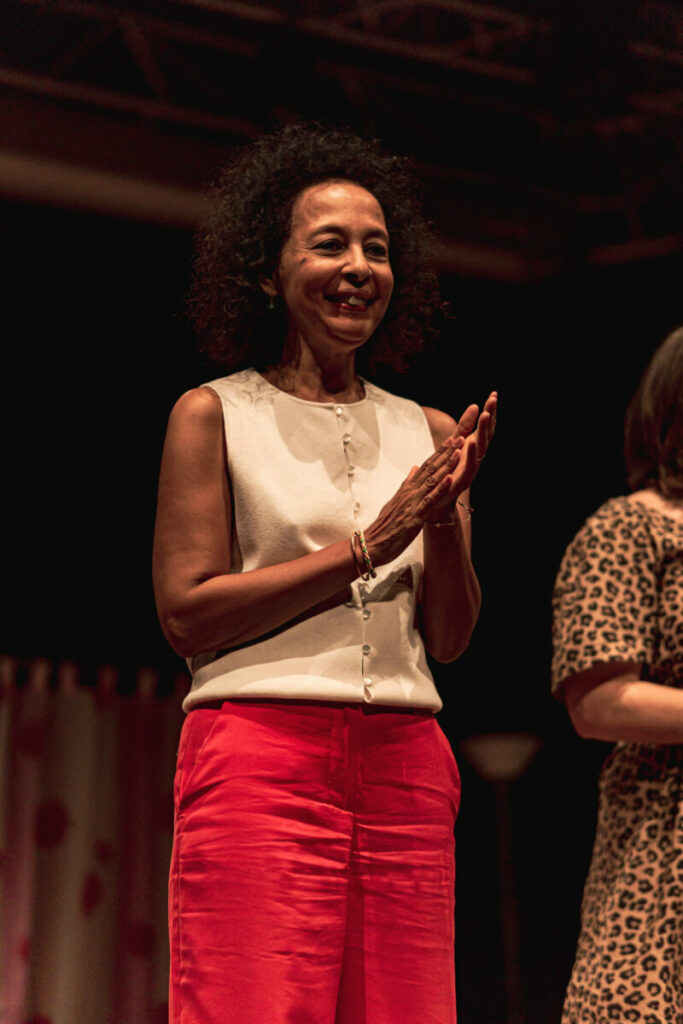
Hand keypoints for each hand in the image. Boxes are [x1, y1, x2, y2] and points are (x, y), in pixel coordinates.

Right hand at [364, 434, 465, 565]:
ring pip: (432, 480)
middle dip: (446, 453)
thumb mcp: (396, 501)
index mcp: (407, 489)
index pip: (425, 466)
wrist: (370, 544)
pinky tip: (450, 479)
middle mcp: (410, 492)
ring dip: (446, 465)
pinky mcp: (414, 517)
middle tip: (460, 437)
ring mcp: (412, 503)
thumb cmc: (384, 526)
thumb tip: (414, 467)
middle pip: (430, 468)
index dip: (439, 452)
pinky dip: (440, 489)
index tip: (452, 439)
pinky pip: (429, 500)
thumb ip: (406, 484)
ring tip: (459, 451)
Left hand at [425, 391, 496, 521]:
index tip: (493, 395)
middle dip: (490, 417)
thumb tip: (474, 406)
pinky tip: (469, 442)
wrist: (437, 504)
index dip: (490, 412)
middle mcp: (475, 458)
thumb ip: (464, 427)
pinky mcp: (462, 480)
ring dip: (483, 432)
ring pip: (480, 448)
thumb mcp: (454, 445)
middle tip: (493, 400)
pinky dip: (470, 454)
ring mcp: (471, 469)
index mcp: (473, 449)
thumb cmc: (446, 474)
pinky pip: (468, 466)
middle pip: (486, 435)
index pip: (485, 427)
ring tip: (485, 416)